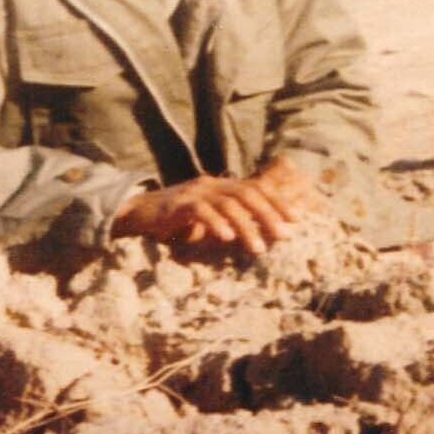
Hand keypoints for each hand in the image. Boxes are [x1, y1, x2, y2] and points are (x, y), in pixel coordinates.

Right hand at [112, 159, 320, 253]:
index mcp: (219, 185)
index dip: (277, 202)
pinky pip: (200, 211)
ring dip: (246, 226)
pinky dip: (216, 223)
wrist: (137, 214)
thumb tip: (261, 235)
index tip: (296, 220)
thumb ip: (229, 221)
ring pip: (227, 204)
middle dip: (269, 214)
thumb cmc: (175, 221)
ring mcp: (193, 192)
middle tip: (285, 235)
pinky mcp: (177, 205)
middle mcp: (209, 184)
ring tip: (259, 249)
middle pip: (246, 193)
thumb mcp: (207, 218)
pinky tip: (227, 238)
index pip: (255, 188)